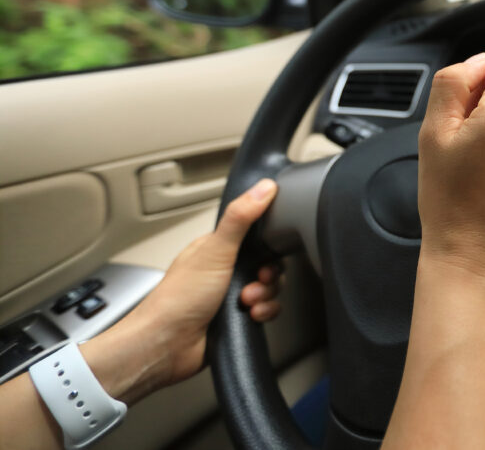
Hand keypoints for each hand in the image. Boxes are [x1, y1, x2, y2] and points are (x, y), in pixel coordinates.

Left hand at [96, 180, 283, 395]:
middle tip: (254, 281)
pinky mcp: (236, 319)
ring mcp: (229, 296)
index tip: (268, 253)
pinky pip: (266, 310)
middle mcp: (224, 271)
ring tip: (247, 302)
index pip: (256, 237)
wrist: (165, 347)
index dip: (269, 246)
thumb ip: (240, 218)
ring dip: (265, 296)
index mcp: (216, 250)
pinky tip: (250, 316)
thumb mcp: (214, 251)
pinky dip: (263, 313)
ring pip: (269, 289)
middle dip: (268, 276)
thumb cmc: (177, 300)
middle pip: (268, 265)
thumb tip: (263, 188)